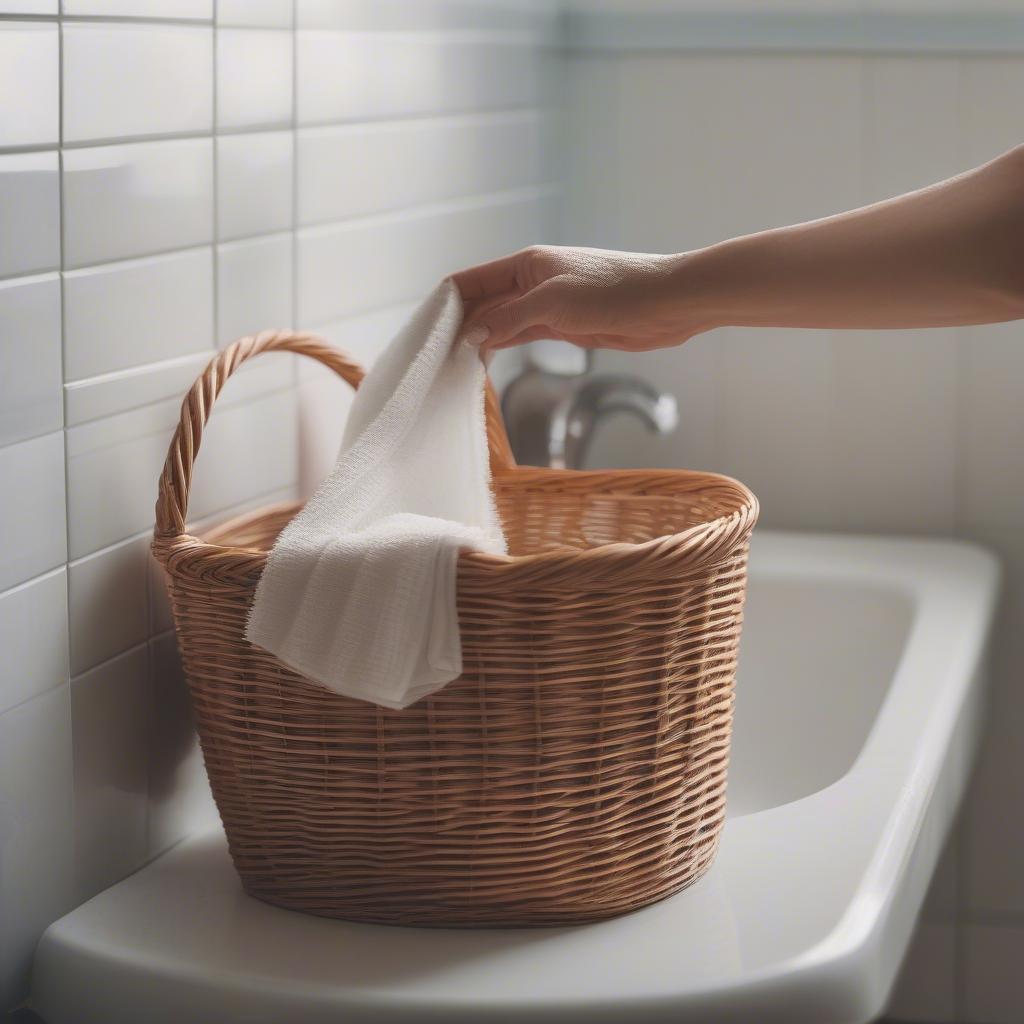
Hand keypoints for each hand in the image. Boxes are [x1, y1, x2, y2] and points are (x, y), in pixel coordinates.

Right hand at [451, 245, 705, 353]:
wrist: (666, 304)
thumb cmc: (617, 291)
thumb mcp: (556, 304)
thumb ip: (512, 319)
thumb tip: (472, 336)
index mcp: (526, 265)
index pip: (471, 281)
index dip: (445, 302)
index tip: (424, 330)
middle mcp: (530, 282)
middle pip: (481, 303)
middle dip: (457, 325)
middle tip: (432, 356)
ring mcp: (545, 305)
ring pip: (499, 322)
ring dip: (477, 339)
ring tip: (450, 364)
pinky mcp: (561, 326)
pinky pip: (519, 335)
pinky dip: (499, 346)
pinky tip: (483, 361)